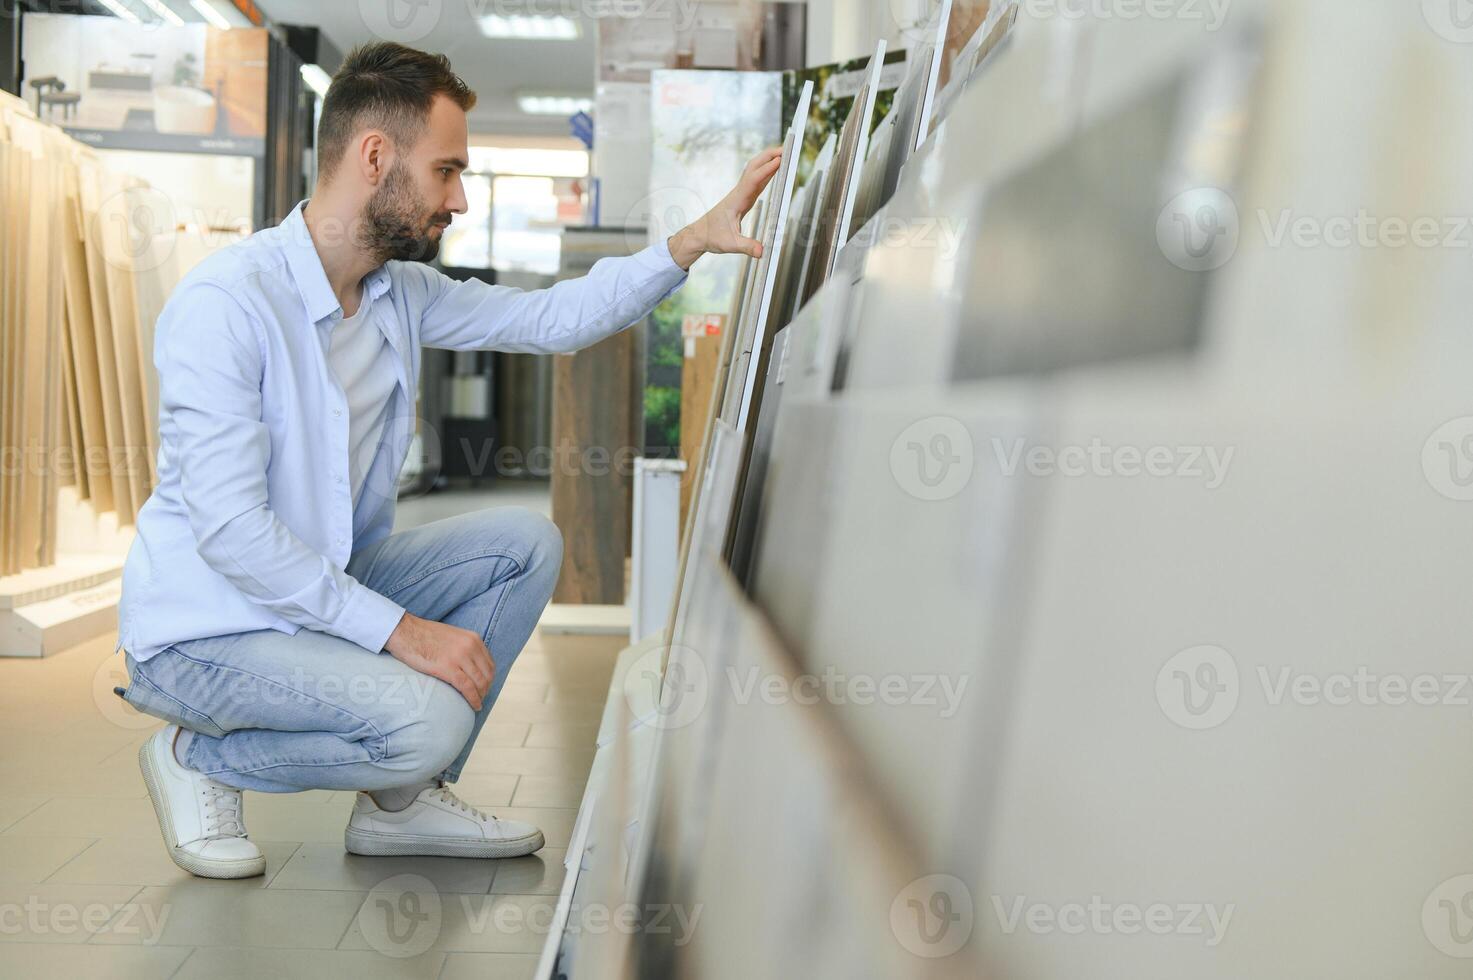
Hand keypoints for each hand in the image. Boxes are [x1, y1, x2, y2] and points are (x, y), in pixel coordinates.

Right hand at [384, 613, 494, 709]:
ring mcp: (460, 657)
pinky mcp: (447, 668)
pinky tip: (474, 706)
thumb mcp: (452, 636)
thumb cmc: (423, 635)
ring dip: (480, 696)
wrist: (404, 631)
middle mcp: (470, 646)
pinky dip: (473, 699)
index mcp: (473, 638)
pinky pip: (467, 688)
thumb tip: (470, 664)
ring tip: (477, 704)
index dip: (489, 679)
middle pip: (487, 674)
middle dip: (486, 689)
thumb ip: (464, 647)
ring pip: (479, 682)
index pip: (489, 663)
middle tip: (480, 698)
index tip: (484, 688)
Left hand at [667, 146, 784, 270]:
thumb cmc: (712, 237)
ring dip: (768, 160)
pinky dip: (767, 172)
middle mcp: (739, 193)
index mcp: (737, 200)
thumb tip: (762, 252)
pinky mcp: (743, 198)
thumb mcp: (730, 245)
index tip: (780, 160)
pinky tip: (775, 170)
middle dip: (769, 156)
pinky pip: (756, 180)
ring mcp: (741, 194)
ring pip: (755, 171)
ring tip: (784, 154)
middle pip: (754, 167)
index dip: (767, 169)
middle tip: (786, 148)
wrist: (699, 234)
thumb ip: (747, 246)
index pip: (754, 180)